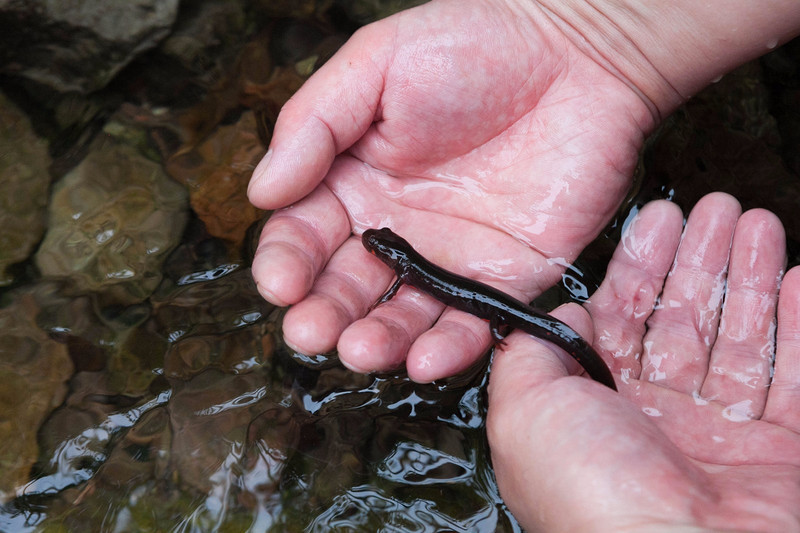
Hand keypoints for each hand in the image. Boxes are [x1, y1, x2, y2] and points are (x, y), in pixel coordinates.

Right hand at [247, 0, 656, 380]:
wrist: (576, 54)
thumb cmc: (472, 44)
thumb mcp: (375, 65)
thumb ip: (313, 125)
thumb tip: (261, 193)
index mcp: (355, 182)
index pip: (304, 234)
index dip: (287, 263)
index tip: (281, 284)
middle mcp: (395, 229)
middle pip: (346, 287)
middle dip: (324, 315)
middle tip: (312, 333)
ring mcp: (450, 258)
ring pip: (404, 316)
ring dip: (378, 342)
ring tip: (361, 352)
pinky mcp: (506, 277)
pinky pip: (473, 321)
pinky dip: (451, 347)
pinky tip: (426, 359)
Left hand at [488, 192, 799, 530]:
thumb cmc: (594, 494)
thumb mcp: (525, 410)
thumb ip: (531, 356)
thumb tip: (555, 318)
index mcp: (598, 412)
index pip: (622, 322)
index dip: (641, 268)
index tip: (660, 220)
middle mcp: (659, 424)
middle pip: (684, 322)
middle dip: (700, 261)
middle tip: (717, 209)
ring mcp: (724, 440)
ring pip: (741, 340)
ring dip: (751, 278)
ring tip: (759, 224)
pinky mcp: (782, 455)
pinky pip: (796, 378)